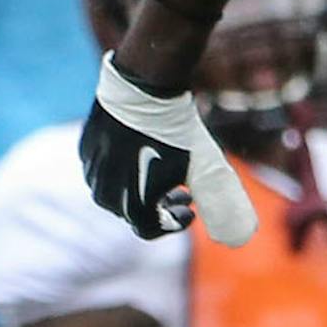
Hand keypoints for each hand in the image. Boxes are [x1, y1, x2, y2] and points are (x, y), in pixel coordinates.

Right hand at [82, 55, 255, 245]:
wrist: (144, 88)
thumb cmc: (177, 132)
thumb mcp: (208, 170)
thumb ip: (221, 206)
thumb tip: (240, 238)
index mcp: (131, 208)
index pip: (151, 229)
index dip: (174, 222)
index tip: (191, 208)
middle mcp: (105, 197)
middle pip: (134, 211)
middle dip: (160, 205)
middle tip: (183, 191)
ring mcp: (92, 173)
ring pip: (117, 191)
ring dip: (140, 187)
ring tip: (164, 170)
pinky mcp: (86, 150)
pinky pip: (104, 169)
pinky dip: (123, 168)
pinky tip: (142, 150)